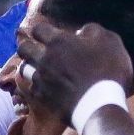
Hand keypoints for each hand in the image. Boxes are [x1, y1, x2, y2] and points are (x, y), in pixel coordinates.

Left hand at [17, 22, 132, 123]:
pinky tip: (46, 87)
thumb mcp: (110, 41)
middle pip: (23, 48)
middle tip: (39, 49)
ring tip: (40, 68)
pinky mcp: (43, 98)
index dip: (43, 30)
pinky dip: (38, 86)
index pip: (39, 29)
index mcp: (59, 42)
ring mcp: (42, 79)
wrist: (100, 105)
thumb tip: (80, 32)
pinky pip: (32, 89)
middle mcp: (45, 59)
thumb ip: (93, 31)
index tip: (49, 32)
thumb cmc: (108, 70)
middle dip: (29, 46)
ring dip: (31, 66)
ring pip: (24, 69)